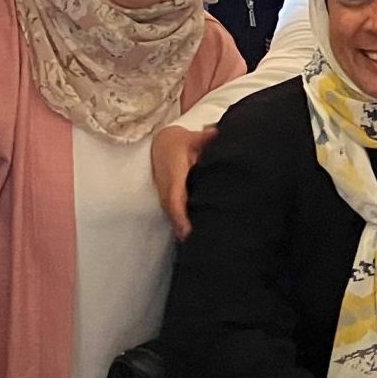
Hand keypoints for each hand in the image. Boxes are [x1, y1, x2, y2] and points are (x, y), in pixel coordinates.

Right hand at [153, 125, 219, 239]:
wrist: (160, 144)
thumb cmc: (178, 141)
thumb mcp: (191, 138)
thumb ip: (204, 138)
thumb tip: (215, 133)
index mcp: (173, 173)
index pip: (174, 197)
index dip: (180, 214)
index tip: (187, 230)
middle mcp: (167, 185)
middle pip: (172, 211)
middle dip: (181, 227)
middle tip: (194, 243)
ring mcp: (164, 192)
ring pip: (171, 213)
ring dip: (180, 228)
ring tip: (192, 244)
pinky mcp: (167, 195)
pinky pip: (172, 211)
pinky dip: (179, 223)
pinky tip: (188, 236)